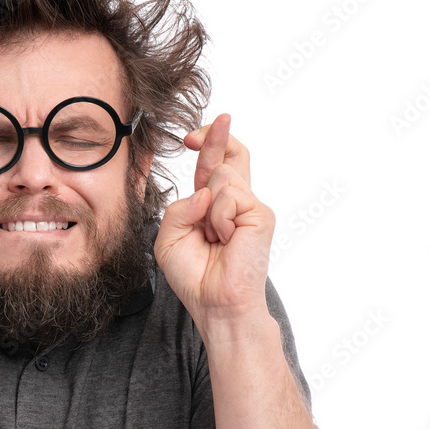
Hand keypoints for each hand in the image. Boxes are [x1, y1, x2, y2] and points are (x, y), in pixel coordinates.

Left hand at [154, 113, 275, 329]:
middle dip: (216, 135)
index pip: (213, 165)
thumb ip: (178, 208)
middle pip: (231, 154)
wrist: (215, 304)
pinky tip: (224, 239)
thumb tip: (205, 191)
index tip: (191, 136)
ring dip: (207, 207)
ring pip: (222, 176)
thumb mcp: (169, 237)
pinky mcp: (260, 214)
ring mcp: (249, 207)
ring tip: (213, 238)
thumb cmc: (194, 275)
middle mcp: (234, 202)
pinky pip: (228, 197)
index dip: (206, 144)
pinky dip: (218, 219)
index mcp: (212, 205)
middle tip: (210, 124)